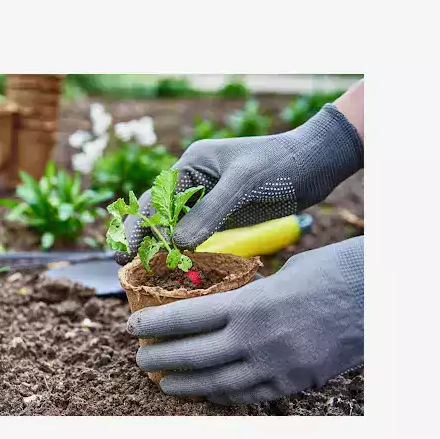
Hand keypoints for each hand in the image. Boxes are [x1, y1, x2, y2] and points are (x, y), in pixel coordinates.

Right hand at [115, 103, 362, 264]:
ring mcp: (207, 202)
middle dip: (141, 239)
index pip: (154, 200)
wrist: (315, 164)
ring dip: (161, 249)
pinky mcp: (222, 218)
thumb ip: (210, 212)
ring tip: (145, 274)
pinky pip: (196, 238)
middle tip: (124, 266)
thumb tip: (179, 244)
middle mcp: (193, 184)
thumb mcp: (242, 184)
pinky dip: (185, 253)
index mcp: (190, 166)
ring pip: (175, 229)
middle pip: (158, 215)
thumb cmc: (278, 165)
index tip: (124, 251)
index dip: (138, 226)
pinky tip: (178, 270)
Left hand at [126, 237, 363, 403]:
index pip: (186, 318)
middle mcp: (256, 339)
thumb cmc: (327, 272)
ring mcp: (276, 366)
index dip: (154, 324)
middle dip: (160, 359)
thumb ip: (247, 295)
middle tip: (141, 359)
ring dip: (185, 384)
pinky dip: (222, 396)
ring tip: (164, 383)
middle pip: (193, 355)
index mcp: (249, 304)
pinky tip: (206, 393)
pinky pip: (249, 395)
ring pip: (217, 383)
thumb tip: (220, 306)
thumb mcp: (279, 275)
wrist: (377, 296)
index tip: (133, 326)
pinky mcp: (294, 382)